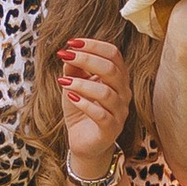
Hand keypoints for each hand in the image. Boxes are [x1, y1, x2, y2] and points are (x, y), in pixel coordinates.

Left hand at [57, 36, 130, 181]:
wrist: (84, 142)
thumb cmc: (81, 110)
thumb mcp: (73, 85)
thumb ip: (73, 69)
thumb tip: (67, 53)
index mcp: (118, 77)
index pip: (113, 54)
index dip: (94, 45)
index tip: (71, 43)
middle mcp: (123, 92)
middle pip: (112, 69)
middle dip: (87, 59)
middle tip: (65, 55)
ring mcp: (119, 112)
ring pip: (106, 92)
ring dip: (82, 84)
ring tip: (63, 81)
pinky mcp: (111, 129)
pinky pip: (101, 115)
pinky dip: (84, 104)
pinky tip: (70, 98)